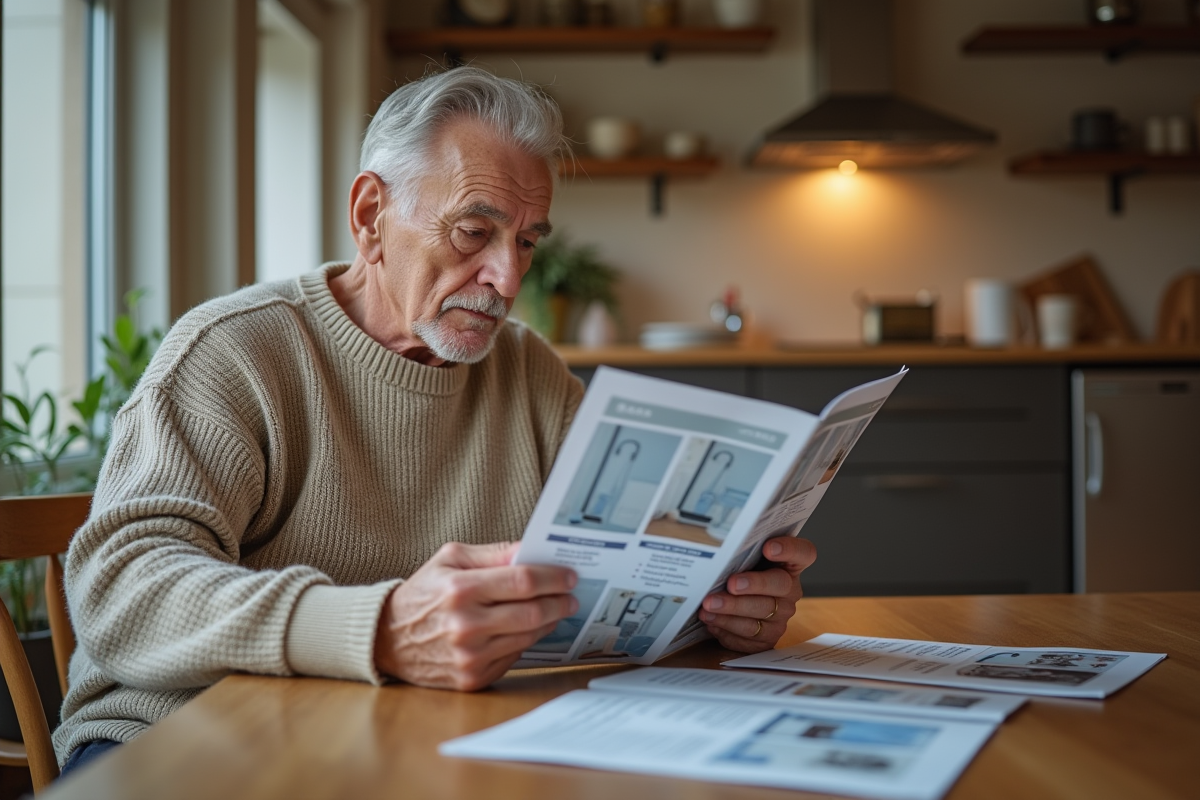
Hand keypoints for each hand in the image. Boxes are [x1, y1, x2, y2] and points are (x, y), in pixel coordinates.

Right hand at [374, 541, 578, 690]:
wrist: (387, 638)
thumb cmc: (423, 593)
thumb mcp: (450, 559)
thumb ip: (493, 553)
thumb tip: (531, 550)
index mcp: (460, 590)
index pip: (522, 581)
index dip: (553, 578)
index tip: (569, 575)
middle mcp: (465, 625)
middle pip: (532, 613)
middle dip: (559, 602)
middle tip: (571, 595)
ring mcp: (469, 656)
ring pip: (527, 636)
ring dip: (548, 622)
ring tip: (555, 609)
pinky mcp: (472, 678)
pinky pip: (514, 656)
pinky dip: (525, 640)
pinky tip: (527, 628)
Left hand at [699, 537, 815, 652]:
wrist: (736, 611)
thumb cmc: (740, 578)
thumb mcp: (743, 563)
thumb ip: (740, 555)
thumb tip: (718, 549)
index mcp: (788, 565)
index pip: (803, 553)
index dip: (789, 549)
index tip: (768, 547)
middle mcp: (790, 591)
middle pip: (780, 585)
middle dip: (754, 584)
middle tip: (731, 584)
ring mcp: (781, 616)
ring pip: (760, 613)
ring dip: (732, 609)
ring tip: (709, 605)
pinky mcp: (768, 638)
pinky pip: (749, 635)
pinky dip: (726, 627)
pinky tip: (711, 619)